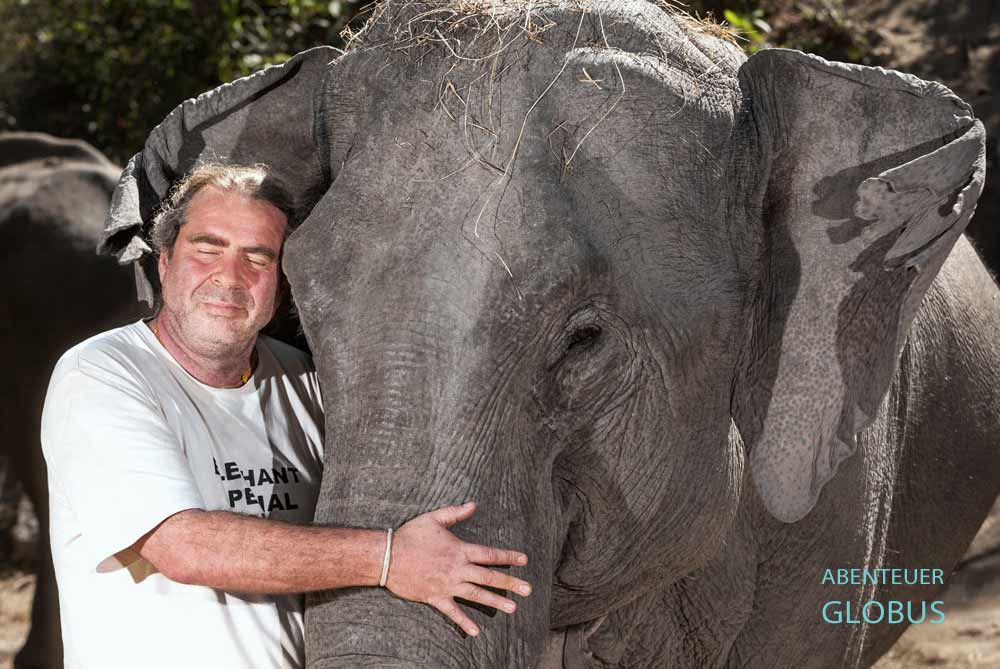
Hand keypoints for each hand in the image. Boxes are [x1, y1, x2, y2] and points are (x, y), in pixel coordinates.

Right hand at [385, 502, 531, 635]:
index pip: (490, 554)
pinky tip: (476, 632)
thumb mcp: (433, 518)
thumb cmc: (410, 535)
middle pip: (489, 576)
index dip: (508, 556)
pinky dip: (464, 622)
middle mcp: (457, 569)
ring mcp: (447, 585)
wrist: (387, 557)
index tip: (524, 560)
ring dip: (495, 601)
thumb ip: (455, 513)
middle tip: (528, 589)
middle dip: (510, 583)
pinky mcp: (435, 597)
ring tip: (513, 608)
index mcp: (459, 550)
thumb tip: (474, 505)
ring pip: (476, 595)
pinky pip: (452, 612)